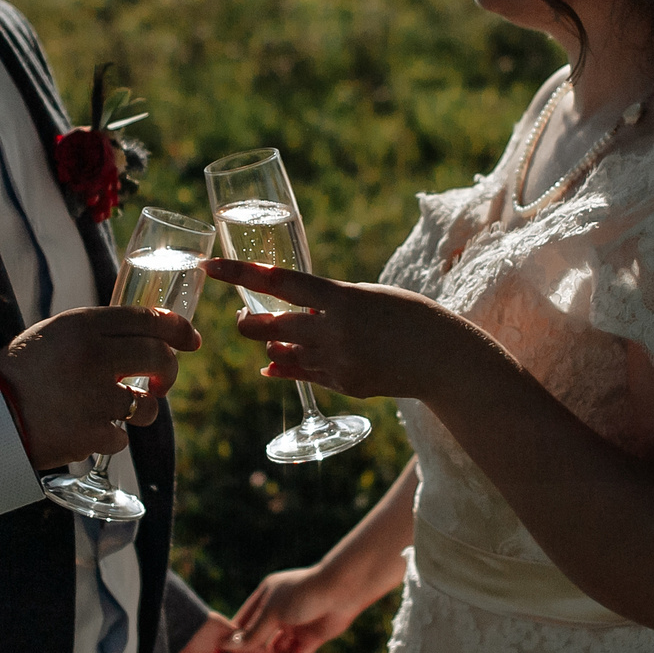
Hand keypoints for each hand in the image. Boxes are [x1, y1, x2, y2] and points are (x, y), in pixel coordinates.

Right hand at [0, 307, 200, 470]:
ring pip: (148, 405)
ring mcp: (94, 398)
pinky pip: (122, 437)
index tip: (191, 339)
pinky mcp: (90, 434)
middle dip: (169, 371)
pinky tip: (87, 427)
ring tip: (118, 408)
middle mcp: (93, 357)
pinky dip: (110, 436)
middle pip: (159, 358)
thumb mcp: (56, 333)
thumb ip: (98, 330)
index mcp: (83, 325)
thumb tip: (149, 333)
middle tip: (162, 380)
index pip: (147, 318)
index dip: (178, 328)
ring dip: (141, 409)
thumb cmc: (24, 369)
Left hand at [203, 260, 467, 403]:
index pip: (279, 282)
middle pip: (270, 326)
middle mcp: (334, 331)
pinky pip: (302, 375)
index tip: (209, 266)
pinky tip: (273, 364)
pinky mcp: (343, 386)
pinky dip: (286, 366)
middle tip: (242, 315)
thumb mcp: (368, 296)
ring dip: (273, 342)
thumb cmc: (408, 314)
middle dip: (250, 321)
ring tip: (270, 334)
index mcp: (341, 298)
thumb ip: (329, 303)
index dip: (240, 274)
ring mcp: (338, 363)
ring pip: (283, 352)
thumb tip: (293, 312)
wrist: (444, 359)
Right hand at [223, 565, 370, 652]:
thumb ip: (253, 633)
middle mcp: (280, 611)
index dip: (231, 640)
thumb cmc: (303, 594)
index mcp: (266, 597)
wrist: (342, 591)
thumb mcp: (272, 613)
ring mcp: (296, 625)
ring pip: (275, 649)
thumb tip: (231, 647)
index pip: (243, 622)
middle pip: (258, 638)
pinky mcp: (311, 637)